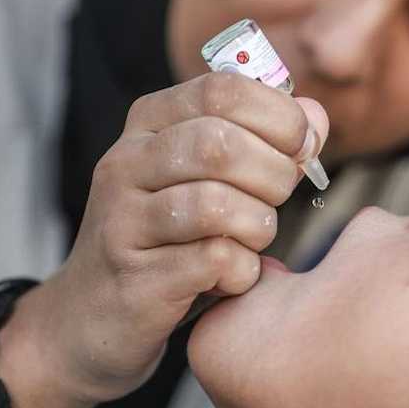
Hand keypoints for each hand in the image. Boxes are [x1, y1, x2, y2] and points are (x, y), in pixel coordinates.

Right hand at [0, 72, 327, 407]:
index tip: (299, 148)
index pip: (222, 90)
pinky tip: (231, 276)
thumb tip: (315, 115)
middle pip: (220, 144)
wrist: (94, 317)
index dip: (279, 116)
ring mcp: (123, 222)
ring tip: (252, 240)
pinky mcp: (136, 278)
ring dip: (258, 226)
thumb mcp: (213, 178)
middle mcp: (126, 163)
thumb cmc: (171, 240)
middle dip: (273, 174)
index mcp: (149, 123)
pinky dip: (242, 271)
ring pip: (217, 204)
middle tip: (276, 201)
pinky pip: (215, 261)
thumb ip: (267, 141)